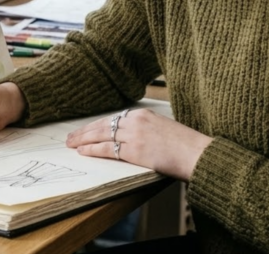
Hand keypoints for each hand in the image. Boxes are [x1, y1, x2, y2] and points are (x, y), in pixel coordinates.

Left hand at [65, 108, 212, 180]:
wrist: (198, 154)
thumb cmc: (186, 145)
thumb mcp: (164, 128)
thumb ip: (146, 130)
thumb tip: (134, 139)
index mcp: (143, 114)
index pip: (113, 119)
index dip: (97, 125)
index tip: (87, 129)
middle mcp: (136, 121)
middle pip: (103, 125)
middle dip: (85, 131)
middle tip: (70, 137)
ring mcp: (134, 135)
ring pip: (101, 135)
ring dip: (83, 140)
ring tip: (71, 144)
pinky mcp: (135, 150)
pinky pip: (107, 149)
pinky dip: (93, 150)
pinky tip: (83, 151)